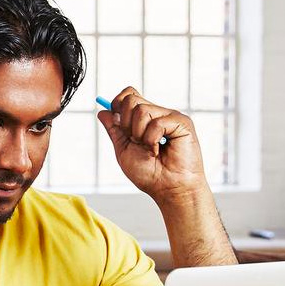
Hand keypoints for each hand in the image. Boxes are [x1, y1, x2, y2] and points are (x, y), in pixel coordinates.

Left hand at [97, 86, 208, 200]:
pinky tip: (159, 150)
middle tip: (137, 142)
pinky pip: (157, 123)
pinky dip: (152, 140)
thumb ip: (114, 130)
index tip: (119, 126)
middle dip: (126, 125)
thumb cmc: (150, 174)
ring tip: (150, 149)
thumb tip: (103, 111)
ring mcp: (170, 116)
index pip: (128, 95)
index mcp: (144, 118)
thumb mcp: (124, 150)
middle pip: (131, 99)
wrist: (168, 189)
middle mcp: (158, 113)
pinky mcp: (182, 122)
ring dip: (140, 135)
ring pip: (142, 110)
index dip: (117, 105)